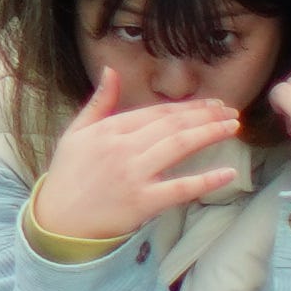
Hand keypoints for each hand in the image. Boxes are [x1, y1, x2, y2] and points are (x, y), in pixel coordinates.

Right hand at [32, 53, 252, 254]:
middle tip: (230, 112)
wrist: (57, 220)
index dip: (188, 107)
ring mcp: (135, 175)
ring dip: (210, 134)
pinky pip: (181, 189)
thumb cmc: (68, 175)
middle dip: (205, 116)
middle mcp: (124, 148)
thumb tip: (111, 70)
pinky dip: (207, 180)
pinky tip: (229, 173)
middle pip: (173, 125)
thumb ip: (99, 101)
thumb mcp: (77, 132)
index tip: (212, 104)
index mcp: (110, 130)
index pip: (157, 112)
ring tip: (232, 127)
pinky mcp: (143, 202)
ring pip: (180, 147)